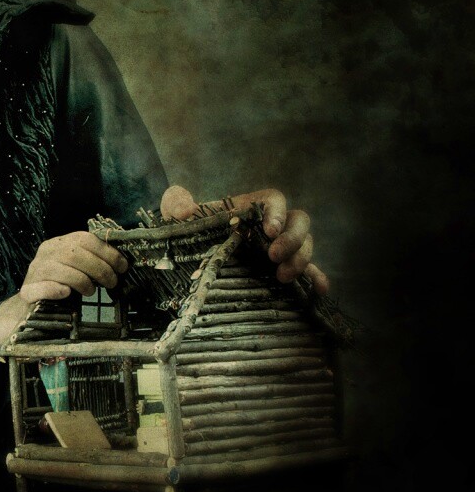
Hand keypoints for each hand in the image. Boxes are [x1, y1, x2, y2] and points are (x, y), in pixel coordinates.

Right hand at [0, 232, 128, 348]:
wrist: (30, 307)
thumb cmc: (59, 285)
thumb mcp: (75, 267)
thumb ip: (91, 260)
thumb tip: (120, 262)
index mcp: (58, 243)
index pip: (84, 239)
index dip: (107, 252)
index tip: (122, 266)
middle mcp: (45, 253)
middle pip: (76, 254)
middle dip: (100, 269)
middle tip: (112, 283)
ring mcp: (35, 271)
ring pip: (64, 270)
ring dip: (84, 282)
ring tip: (91, 292)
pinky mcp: (28, 291)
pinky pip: (45, 288)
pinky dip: (58, 290)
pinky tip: (67, 294)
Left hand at [160, 185, 329, 294]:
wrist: (185, 254)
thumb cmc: (184, 228)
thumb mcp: (174, 212)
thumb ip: (176, 202)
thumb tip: (184, 211)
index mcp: (249, 207)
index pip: (274, 200)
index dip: (276, 213)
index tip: (268, 230)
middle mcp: (269, 225)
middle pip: (298, 221)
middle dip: (292, 238)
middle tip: (273, 257)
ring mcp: (278, 247)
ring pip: (305, 245)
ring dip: (301, 260)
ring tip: (282, 277)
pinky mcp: (280, 269)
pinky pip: (307, 271)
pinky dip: (316, 278)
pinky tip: (318, 290)